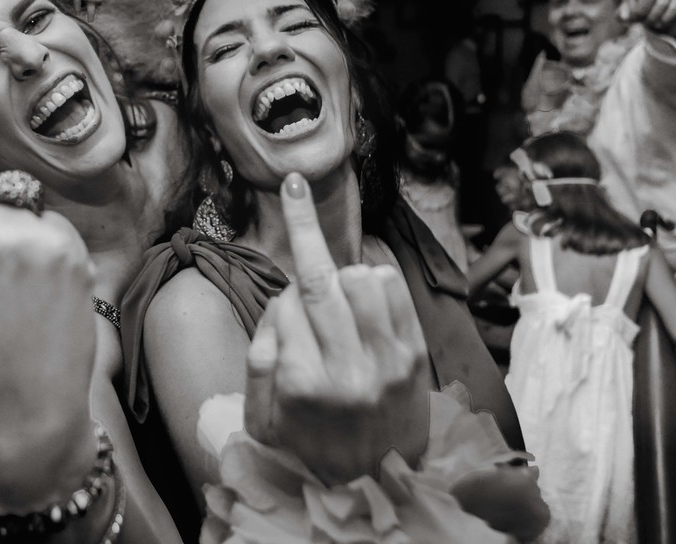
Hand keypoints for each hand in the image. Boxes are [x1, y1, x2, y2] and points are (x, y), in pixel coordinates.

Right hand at [243, 172, 430, 485]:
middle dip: (305, 228)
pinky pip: (395, 291)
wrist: (374, 487)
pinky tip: (363, 293)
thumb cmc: (307, 447)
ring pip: (361, 277)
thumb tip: (281, 305)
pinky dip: (375, 278)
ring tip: (335, 293)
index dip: (279, 290)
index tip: (281, 227)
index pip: (286, 303)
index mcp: (303, 384)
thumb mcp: (260, 418)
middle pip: (324, 280)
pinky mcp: (416, 358)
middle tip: (295, 187)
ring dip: (342, 271)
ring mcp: (388, 363)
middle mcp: (348, 370)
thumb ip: (260, 357)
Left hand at [618, 0, 675, 33]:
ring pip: (662, 3)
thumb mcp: (625, 16)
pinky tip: (661, 22)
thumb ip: (622, 15)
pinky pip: (675, 6)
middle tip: (641, 20)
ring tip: (650, 23)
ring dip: (655, 18)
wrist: (653, 21)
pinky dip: (667, 18)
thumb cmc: (635, 15)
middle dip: (643, 12)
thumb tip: (625, 15)